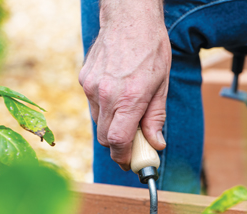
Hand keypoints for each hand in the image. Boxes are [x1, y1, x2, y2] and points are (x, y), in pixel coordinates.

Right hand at [79, 0, 170, 170]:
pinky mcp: (84, 80)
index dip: (123, 158)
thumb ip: (156, 118)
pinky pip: (93, 106)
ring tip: (126, 114)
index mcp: (129, 98)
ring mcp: (92, 87)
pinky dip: (104, 110)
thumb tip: (156, 144)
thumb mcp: (162, 85)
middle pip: (105, 138)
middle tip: (132, 145)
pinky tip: (115, 96)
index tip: (130, 163)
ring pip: (98, 123)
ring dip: (111, 128)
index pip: (118, 142)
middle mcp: (106, 95)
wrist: (129, 17)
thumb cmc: (150, 49)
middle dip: (118, 147)